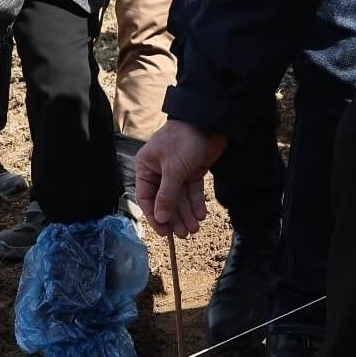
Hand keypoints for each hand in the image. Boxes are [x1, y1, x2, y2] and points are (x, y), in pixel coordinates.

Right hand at [135, 120, 226, 236]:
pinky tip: (201, 215)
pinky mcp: (192, 172)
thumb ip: (167, 195)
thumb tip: (161, 218)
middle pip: (165, 201)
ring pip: (180, 198)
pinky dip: (196, 203)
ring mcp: (176, 172)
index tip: (163, 232)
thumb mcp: (173, 169)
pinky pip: (192, 192)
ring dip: (187, 214)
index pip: (147, 198)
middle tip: (184, 234)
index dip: (155, 216)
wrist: (208, 122)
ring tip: (194, 228)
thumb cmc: (183, 140)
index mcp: (146, 168)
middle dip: (175, 217)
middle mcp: (159, 171)